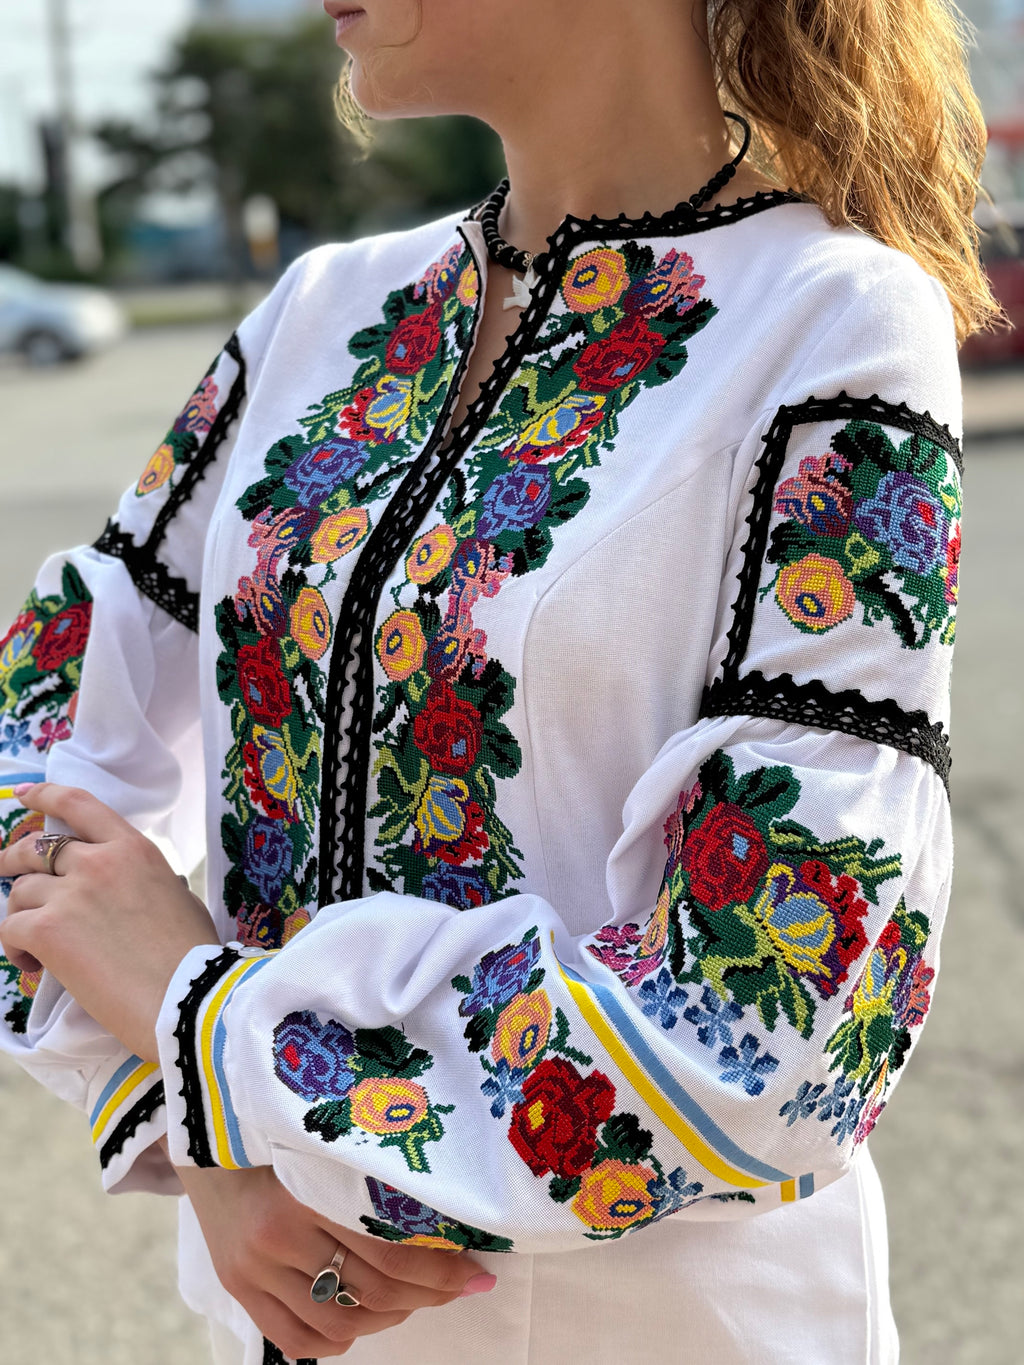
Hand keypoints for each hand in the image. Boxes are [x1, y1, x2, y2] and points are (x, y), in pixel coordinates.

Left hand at [0, 783, 218, 1060]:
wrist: (186, 996)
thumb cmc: (193, 956)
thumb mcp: (177, 898)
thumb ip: (142, 882)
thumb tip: (128, 892)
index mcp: (133, 849)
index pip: (78, 804)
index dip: (44, 795)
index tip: (24, 795)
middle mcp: (98, 861)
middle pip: (35, 847)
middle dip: (12, 860)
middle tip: (5, 873)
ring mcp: (70, 893)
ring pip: (19, 892)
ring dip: (21, 916)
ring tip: (35, 946)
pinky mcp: (47, 929)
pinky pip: (10, 929)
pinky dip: (15, 949)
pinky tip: (34, 966)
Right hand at [176, 1161, 495, 1358]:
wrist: (209, 1133)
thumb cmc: (284, 1128)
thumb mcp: (330, 1140)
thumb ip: (375, 1174)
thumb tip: (446, 1210)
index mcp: (306, 1190)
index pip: (389, 1251)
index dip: (443, 1270)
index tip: (479, 1271)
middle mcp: (277, 1236)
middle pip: (371, 1290)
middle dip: (429, 1293)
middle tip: (461, 1283)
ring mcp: (254, 1270)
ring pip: (338, 1323)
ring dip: (389, 1318)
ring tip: (415, 1299)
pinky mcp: (239, 1289)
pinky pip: (296, 1340)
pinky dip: (339, 1338)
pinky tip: (364, 1317)